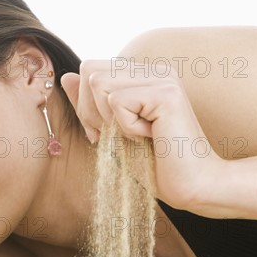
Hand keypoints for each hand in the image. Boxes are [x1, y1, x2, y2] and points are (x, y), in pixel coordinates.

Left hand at [61, 60, 224, 209]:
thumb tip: (66, 76)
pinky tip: (151, 138)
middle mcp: (154, 70)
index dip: (86, 105)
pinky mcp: (166, 94)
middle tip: (118, 136)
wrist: (191, 187)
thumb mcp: (108, 131)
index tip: (106, 132)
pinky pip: (117, 101)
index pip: (89, 69)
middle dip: (90, 112)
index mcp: (142, 75)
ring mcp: (162, 78)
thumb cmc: (153, 164)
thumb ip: (88, 103)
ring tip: (136, 136)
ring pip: (98, 82)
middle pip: (89, 72)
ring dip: (108, 119)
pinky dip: (125, 128)